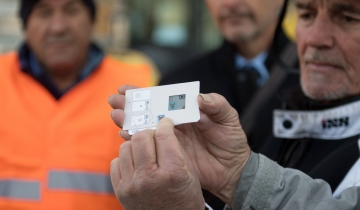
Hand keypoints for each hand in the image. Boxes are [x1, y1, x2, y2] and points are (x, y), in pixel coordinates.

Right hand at [109, 85, 250, 205]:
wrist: (233, 170)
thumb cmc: (232, 141)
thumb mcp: (229, 119)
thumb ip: (217, 105)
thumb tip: (200, 98)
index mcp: (186, 111)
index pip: (163, 98)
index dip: (145, 93)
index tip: (127, 89)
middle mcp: (174, 123)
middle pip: (149, 111)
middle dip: (130, 105)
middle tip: (114, 100)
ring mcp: (170, 139)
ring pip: (145, 127)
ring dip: (129, 121)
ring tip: (115, 115)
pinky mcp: (168, 154)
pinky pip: (149, 146)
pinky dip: (136, 140)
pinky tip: (124, 135)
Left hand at [110, 118, 204, 209]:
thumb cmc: (185, 197)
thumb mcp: (190, 172)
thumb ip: (176, 148)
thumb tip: (162, 127)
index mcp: (172, 172)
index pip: (163, 135)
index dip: (165, 124)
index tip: (165, 123)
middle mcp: (149, 179)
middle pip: (141, 137)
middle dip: (150, 133)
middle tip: (155, 138)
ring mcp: (131, 186)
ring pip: (125, 146)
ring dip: (136, 146)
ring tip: (146, 153)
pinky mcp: (120, 192)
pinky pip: (116, 162)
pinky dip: (126, 160)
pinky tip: (137, 166)